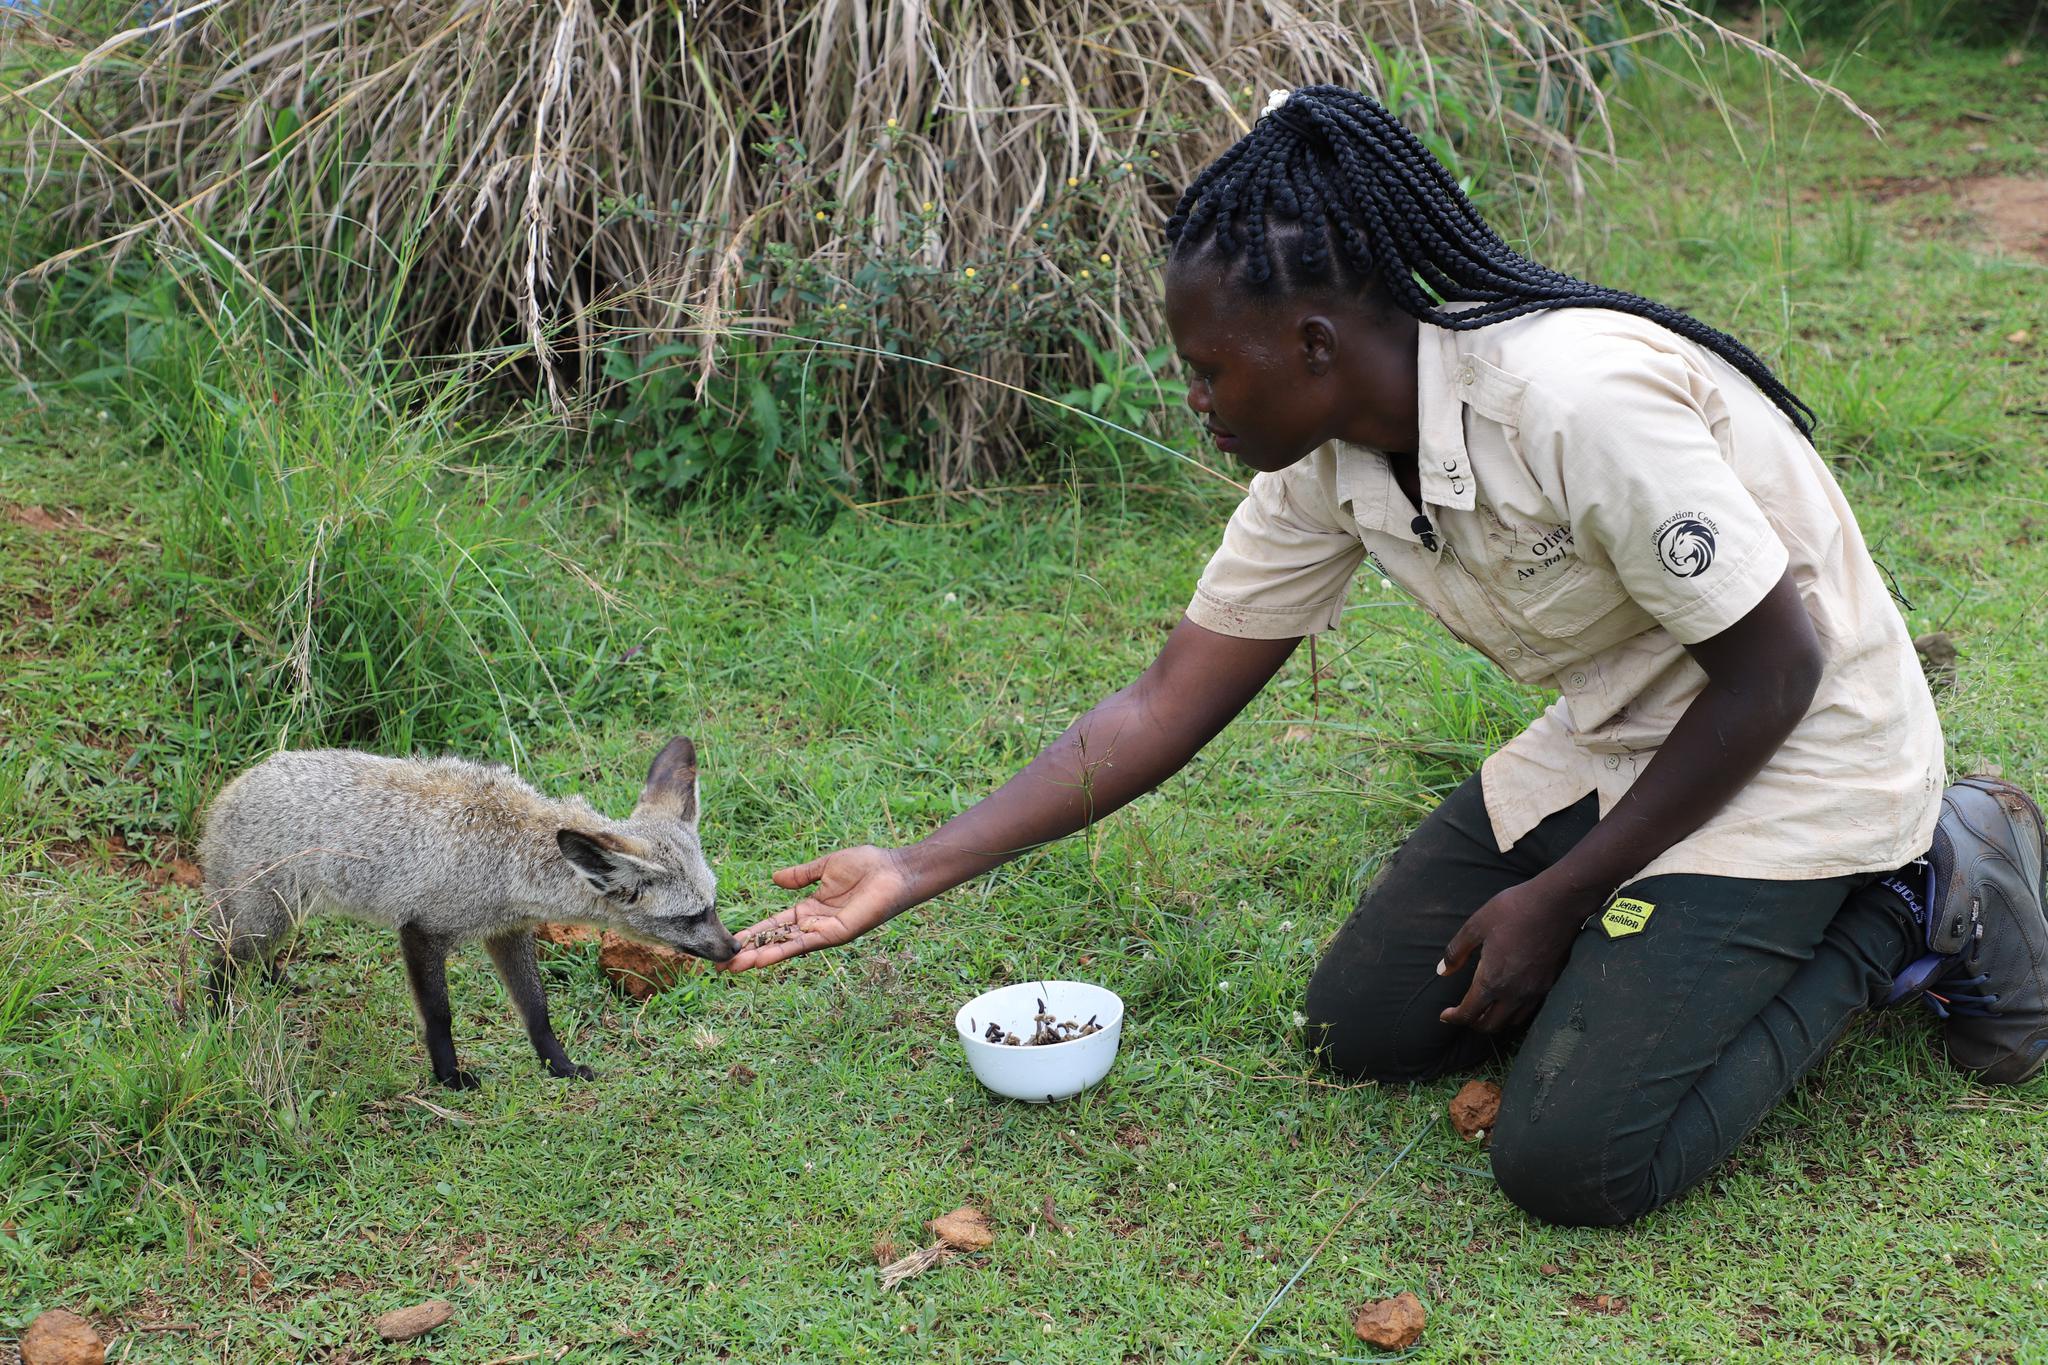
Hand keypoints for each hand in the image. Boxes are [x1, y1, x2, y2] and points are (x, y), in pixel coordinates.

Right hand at [721, 844, 920, 971]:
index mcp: (810, 909)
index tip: (730, 942)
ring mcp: (824, 931)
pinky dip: (782, 952)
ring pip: (785, 947)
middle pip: (775, 941)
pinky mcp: (836, 934)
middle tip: (721, 967)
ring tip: (732, 967)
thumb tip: (775, 879)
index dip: (753, 934)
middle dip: (749, 953)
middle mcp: (814, 924)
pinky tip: (762, 959)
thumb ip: (801, 875)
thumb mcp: (825, 867)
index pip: (775, 925)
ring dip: (759, 958)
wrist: (894, 870)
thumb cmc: (868, 866)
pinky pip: (804, 944)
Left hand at [1436, 879, 1588, 1033]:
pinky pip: (1529, 1010)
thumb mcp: (1476, 926)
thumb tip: (1442, 970)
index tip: (1444, 1016)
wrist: (1557, 903)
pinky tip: (1509, 998)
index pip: (1469, 1013)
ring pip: (1511, 1021)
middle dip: (1472, 1023)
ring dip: (1495, 1020)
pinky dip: (1514, 1012)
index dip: (1453, 1018)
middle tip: (1463, 1013)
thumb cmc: (1513, 910)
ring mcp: (1534, 991)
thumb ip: (1456, 951)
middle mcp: (1514, 993)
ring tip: (1485, 1008)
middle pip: (1490, 1025)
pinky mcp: (1549, 984)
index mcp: (1492, 980)